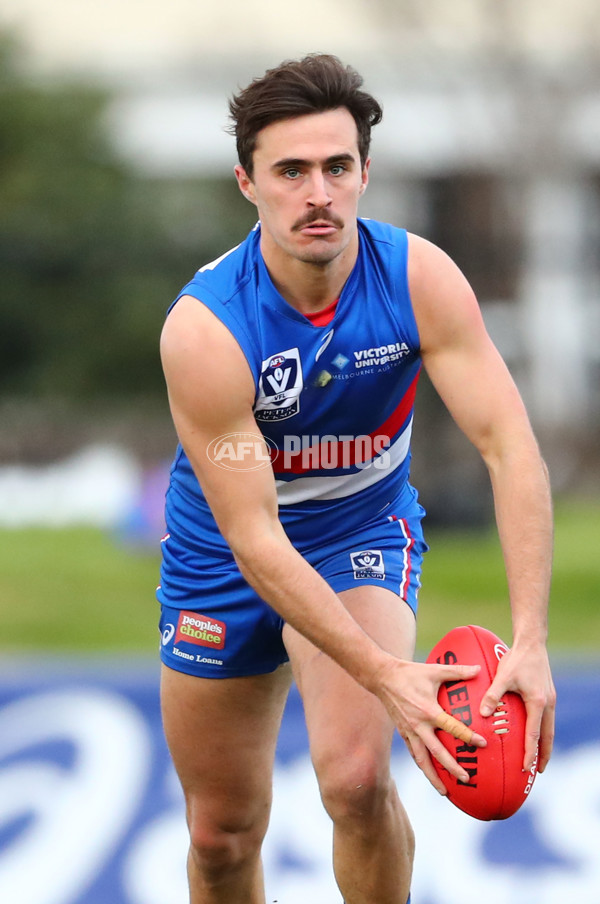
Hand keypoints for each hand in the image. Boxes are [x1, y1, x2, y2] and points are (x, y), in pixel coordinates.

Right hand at [375, 659, 486, 794]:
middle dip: (451, 768)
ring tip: (444, 792)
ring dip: (433, 777)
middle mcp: (418, 725)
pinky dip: (422, 765)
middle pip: (437, 753)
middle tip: (466, 779)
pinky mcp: (402, 732)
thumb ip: (457, 671)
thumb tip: (478, 669)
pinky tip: (429, 773)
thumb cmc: (410, 672)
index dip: (468, 736)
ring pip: (422, 760)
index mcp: (428, 711)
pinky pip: (414, 753)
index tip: (483, 744)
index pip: (452, 728)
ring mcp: (409, 731)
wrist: (382, 676)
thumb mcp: (434, 670)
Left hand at [479, 641, 555, 772]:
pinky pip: (546, 718)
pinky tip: (535, 731)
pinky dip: (542, 730)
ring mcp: (549, 699)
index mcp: (537, 703)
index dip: (529, 753)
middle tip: (538, 772)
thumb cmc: (517, 659)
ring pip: (549, 728)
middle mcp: (547, 704)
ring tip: (539, 758)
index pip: (533, 735)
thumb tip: (483, 714)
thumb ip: (493, 695)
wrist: (531, 642)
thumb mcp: (502, 677)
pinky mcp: (547, 694)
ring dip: (544, 743)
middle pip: (547, 736)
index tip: (525, 768)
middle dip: (543, 755)